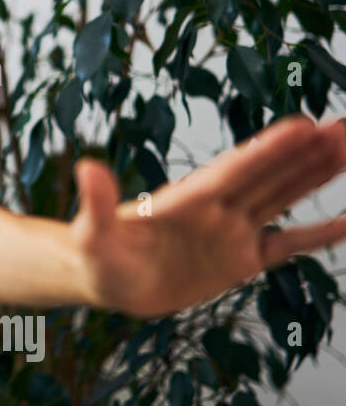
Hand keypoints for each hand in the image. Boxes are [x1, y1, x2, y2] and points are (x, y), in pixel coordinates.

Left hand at [70, 114, 345, 316]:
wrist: (106, 280)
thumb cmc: (96, 254)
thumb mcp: (93, 233)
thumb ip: (97, 203)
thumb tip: (85, 168)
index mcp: (186, 200)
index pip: (234, 171)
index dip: (267, 151)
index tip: (302, 126)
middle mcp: (216, 209)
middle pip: (270, 175)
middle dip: (308, 152)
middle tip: (345, 126)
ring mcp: (232, 231)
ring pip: (284, 197)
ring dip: (317, 175)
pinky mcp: (241, 260)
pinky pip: (288, 245)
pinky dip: (319, 235)